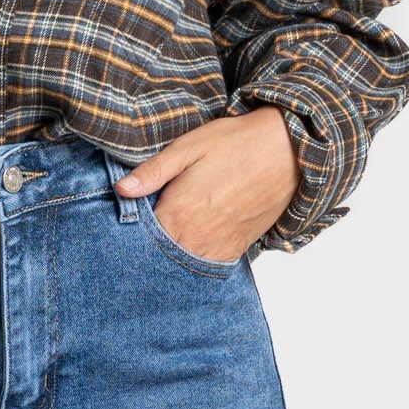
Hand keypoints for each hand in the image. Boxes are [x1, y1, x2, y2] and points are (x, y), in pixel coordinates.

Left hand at [114, 106, 299, 260]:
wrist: (288, 151)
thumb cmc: (236, 143)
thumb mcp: (188, 148)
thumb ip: (152, 172)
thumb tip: (121, 189)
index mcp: (178, 214)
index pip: (140, 236)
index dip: (132, 228)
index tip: (134, 215)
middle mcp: (196, 239)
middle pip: (160, 253)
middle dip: (151, 242)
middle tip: (153, 221)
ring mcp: (218, 248)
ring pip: (184, 262)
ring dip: (175, 250)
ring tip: (176, 228)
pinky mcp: (237, 249)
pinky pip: (208, 264)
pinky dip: (197, 255)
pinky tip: (194, 238)